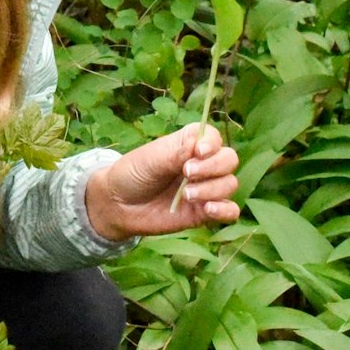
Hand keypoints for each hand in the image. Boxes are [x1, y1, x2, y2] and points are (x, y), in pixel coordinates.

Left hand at [84, 123, 240, 240]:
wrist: (118, 205)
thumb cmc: (133, 174)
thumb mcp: (151, 158)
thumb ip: (176, 153)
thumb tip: (199, 145)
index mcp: (189, 145)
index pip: (214, 138)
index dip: (212, 143)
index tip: (198, 152)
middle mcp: (203, 165)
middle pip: (229, 159)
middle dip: (213, 167)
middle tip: (187, 173)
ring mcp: (205, 189)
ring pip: (230, 184)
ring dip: (212, 189)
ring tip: (187, 195)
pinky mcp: (204, 212)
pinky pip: (230, 211)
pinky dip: (226, 210)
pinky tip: (209, 209)